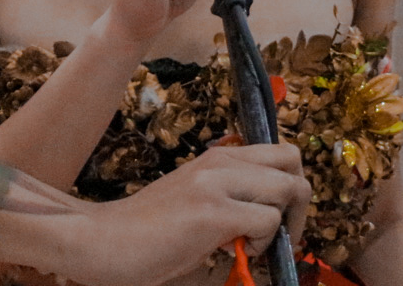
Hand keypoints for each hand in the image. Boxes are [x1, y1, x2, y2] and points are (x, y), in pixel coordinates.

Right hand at [57, 142, 308, 285]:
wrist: (103, 240)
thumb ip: (229, 195)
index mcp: (218, 156)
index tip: (277, 218)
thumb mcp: (194, 198)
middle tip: (281, 232)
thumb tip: (270, 215)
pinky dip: (265, 242)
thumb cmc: (146, 231)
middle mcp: (221, 161)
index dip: (289, 184)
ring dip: (283, 224)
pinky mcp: (212, 212)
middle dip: (300, 200)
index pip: (280, 152)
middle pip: (294, 160)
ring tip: (254, 245)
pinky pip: (268, 220)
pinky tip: (236, 251)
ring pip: (289, 188)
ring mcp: (217, 184)